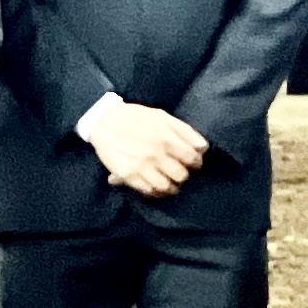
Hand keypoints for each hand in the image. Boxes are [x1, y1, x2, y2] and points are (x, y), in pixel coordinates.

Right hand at [84, 97, 207, 196]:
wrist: (104, 120)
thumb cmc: (136, 117)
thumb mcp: (162, 116)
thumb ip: (185, 131)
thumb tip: (202, 148)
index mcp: (167, 138)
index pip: (192, 158)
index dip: (196, 162)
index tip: (193, 163)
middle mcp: (157, 154)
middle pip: (181, 175)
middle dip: (183, 175)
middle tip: (179, 172)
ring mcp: (142, 166)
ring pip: (166, 187)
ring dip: (171, 187)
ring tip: (169, 184)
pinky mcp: (128, 175)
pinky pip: (148, 191)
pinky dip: (155, 192)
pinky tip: (155, 187)